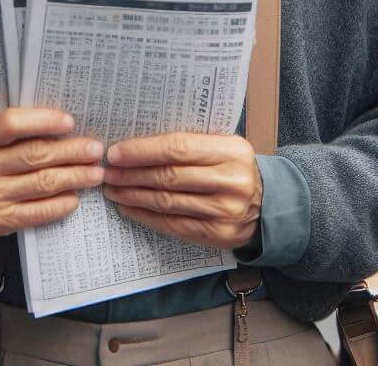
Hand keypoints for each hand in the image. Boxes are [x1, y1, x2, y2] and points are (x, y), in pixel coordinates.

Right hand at [0, 109, 104, 239]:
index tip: (70, 122)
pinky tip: (75, 197)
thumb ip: (8, 124)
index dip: (44, 121)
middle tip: (95, 149)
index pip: (11, 124)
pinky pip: (36, 212)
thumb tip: (58, 119)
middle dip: (71, 151)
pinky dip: (60, 205)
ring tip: (95, 172)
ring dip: (74, 177)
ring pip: (41, 183)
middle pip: (34, 155)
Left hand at [102, 132, 261, 248]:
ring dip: (134, 196)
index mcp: (230, 150)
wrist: (269, 203)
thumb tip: (138, 143)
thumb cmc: (234, 166)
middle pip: (170, 177)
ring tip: (113, 189)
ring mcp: (225, 211)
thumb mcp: (222, 145)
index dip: (143, 151)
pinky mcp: (217, 235)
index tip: (116, 152)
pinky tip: (130, 208)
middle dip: (132, 174)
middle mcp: (230, 181)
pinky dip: (146, 216)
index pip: (178, 148)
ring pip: (168, 203)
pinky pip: (173, 225)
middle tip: (109, 172)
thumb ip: (190, 142)